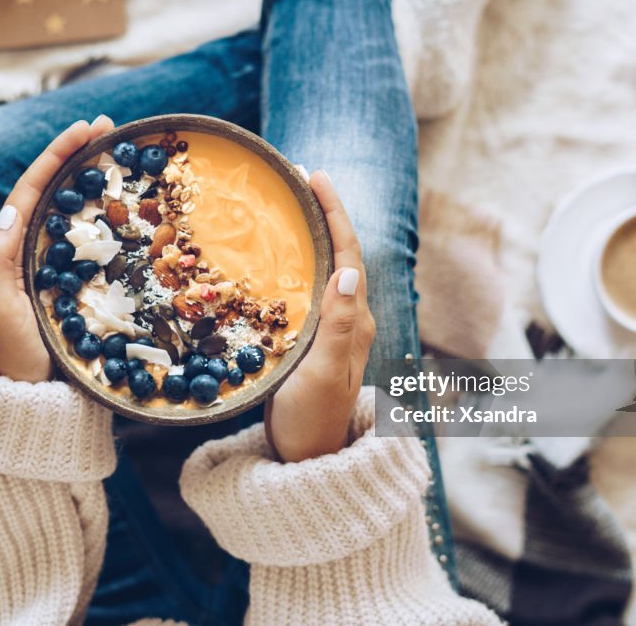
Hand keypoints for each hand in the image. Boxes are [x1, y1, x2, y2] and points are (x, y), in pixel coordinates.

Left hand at [0, 116, 115, 382]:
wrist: (32, 401)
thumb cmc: (11, 354)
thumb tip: (14, 208)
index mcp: (11, 248)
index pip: (34, 188)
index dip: (59, 154)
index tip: (87, 128)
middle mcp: (36, 251)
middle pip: (59, 191)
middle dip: (83, 156)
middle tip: (114, 129)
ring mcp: (62, 270)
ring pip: (80, 214)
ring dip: (101, 183)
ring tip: (126, 157)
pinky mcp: (85, 289)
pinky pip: (100, 247)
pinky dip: (116, 223)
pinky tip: (138, 212)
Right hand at [264, 171, 375, 461]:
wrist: (307, 459)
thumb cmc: (313, 419)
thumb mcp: (324, 372)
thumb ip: (339, 325)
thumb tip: (350, 271)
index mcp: (356, 321)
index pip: (349, 253)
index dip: (334, 213)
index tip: (315, 177)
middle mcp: (351, 319)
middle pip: (342, 253)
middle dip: (324, 213)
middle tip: (298, 179)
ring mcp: (334, 330)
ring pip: (328, 268)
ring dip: (314, 233)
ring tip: (289, 205)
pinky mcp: (317, 341)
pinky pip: (312, 288)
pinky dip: (300, 262)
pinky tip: (279, 256)